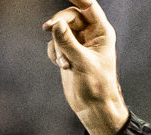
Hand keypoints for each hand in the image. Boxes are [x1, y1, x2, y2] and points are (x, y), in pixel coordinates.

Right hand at [43, 0, 127, 134]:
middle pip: (68, 16)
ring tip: (64, 63)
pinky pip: (54, 44)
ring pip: (59, 31)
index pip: (89, 6)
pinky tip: (62, 66)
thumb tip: (54, 24)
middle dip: (59, 27)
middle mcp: (91, 35)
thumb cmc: (97, 86)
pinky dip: (55, 53)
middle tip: (49, 31)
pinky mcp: (68, 54)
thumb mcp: (82, 62)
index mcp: (102, 32)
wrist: (93, 107)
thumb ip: (67, 41)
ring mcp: (78, 44)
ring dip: (57, 46)